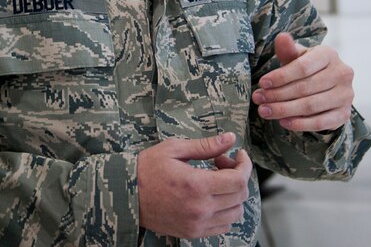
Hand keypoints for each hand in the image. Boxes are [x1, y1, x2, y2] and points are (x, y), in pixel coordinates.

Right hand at [136, 133, 252, 239]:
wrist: (126, 195)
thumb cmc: (147, 168)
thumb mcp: (174, 149)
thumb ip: (205, 146)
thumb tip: (230, 138)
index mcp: (196, 185)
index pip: (238, 180)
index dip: (244, 166)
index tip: (239, 155)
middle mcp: (200, 208)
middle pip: (240, 196)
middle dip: (238, 176)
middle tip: (222, 164)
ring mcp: (197, 223)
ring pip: (235, 213)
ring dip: (234, 195)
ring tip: (217, 181)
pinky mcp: (193, 232)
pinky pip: (223, 226)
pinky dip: (225, 211)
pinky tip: (213, 197)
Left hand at [251, 32, 354, 131]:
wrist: (327, 85)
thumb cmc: (306, 68)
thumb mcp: (296, 56)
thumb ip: (288, 49)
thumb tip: (282, 37)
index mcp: (329, 54)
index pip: (303, 67)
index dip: (281, 76)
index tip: (262, 83)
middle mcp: (342, 73)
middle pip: (305, 88)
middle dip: (278, 95)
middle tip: (258, 99)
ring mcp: (346, 95)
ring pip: (311, 106)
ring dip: (284, 110)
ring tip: (265, 111)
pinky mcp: (344, 114)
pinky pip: (321, 123)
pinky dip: (300, 124)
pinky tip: (283, 122)